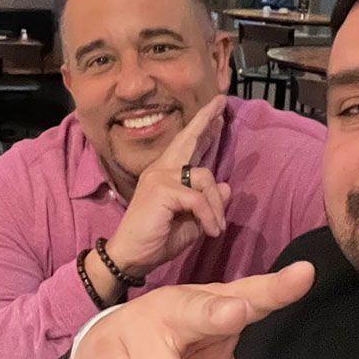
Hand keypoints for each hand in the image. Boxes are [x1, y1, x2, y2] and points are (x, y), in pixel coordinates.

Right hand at [61, 261, 315, 358]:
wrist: (99, 350)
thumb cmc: (172, 355)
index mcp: (209, 303)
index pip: (251, 294)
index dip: (277, 288)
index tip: (306, 274)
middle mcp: (175, 306)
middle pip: (199, 312)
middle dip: (215, 314)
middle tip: (236, 313)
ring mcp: (136, 327)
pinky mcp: (107, 357)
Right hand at [106, 95, 230, 278]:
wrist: (131, 257)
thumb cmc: (158, 240)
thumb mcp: (192, 221)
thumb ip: (207, 203)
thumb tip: (227, 186)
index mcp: (166, 175)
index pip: (186, 146)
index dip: (202, 128)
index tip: (217, 113)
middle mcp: (161, 169)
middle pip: (188, 140)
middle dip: (205, 120)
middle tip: (221, 102)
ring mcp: (159, 176)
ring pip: (205, 178)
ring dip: (215, 206)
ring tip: (215, 228)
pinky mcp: (161, 189)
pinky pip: (198, 198)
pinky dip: (209, 215)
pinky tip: (211, 231)